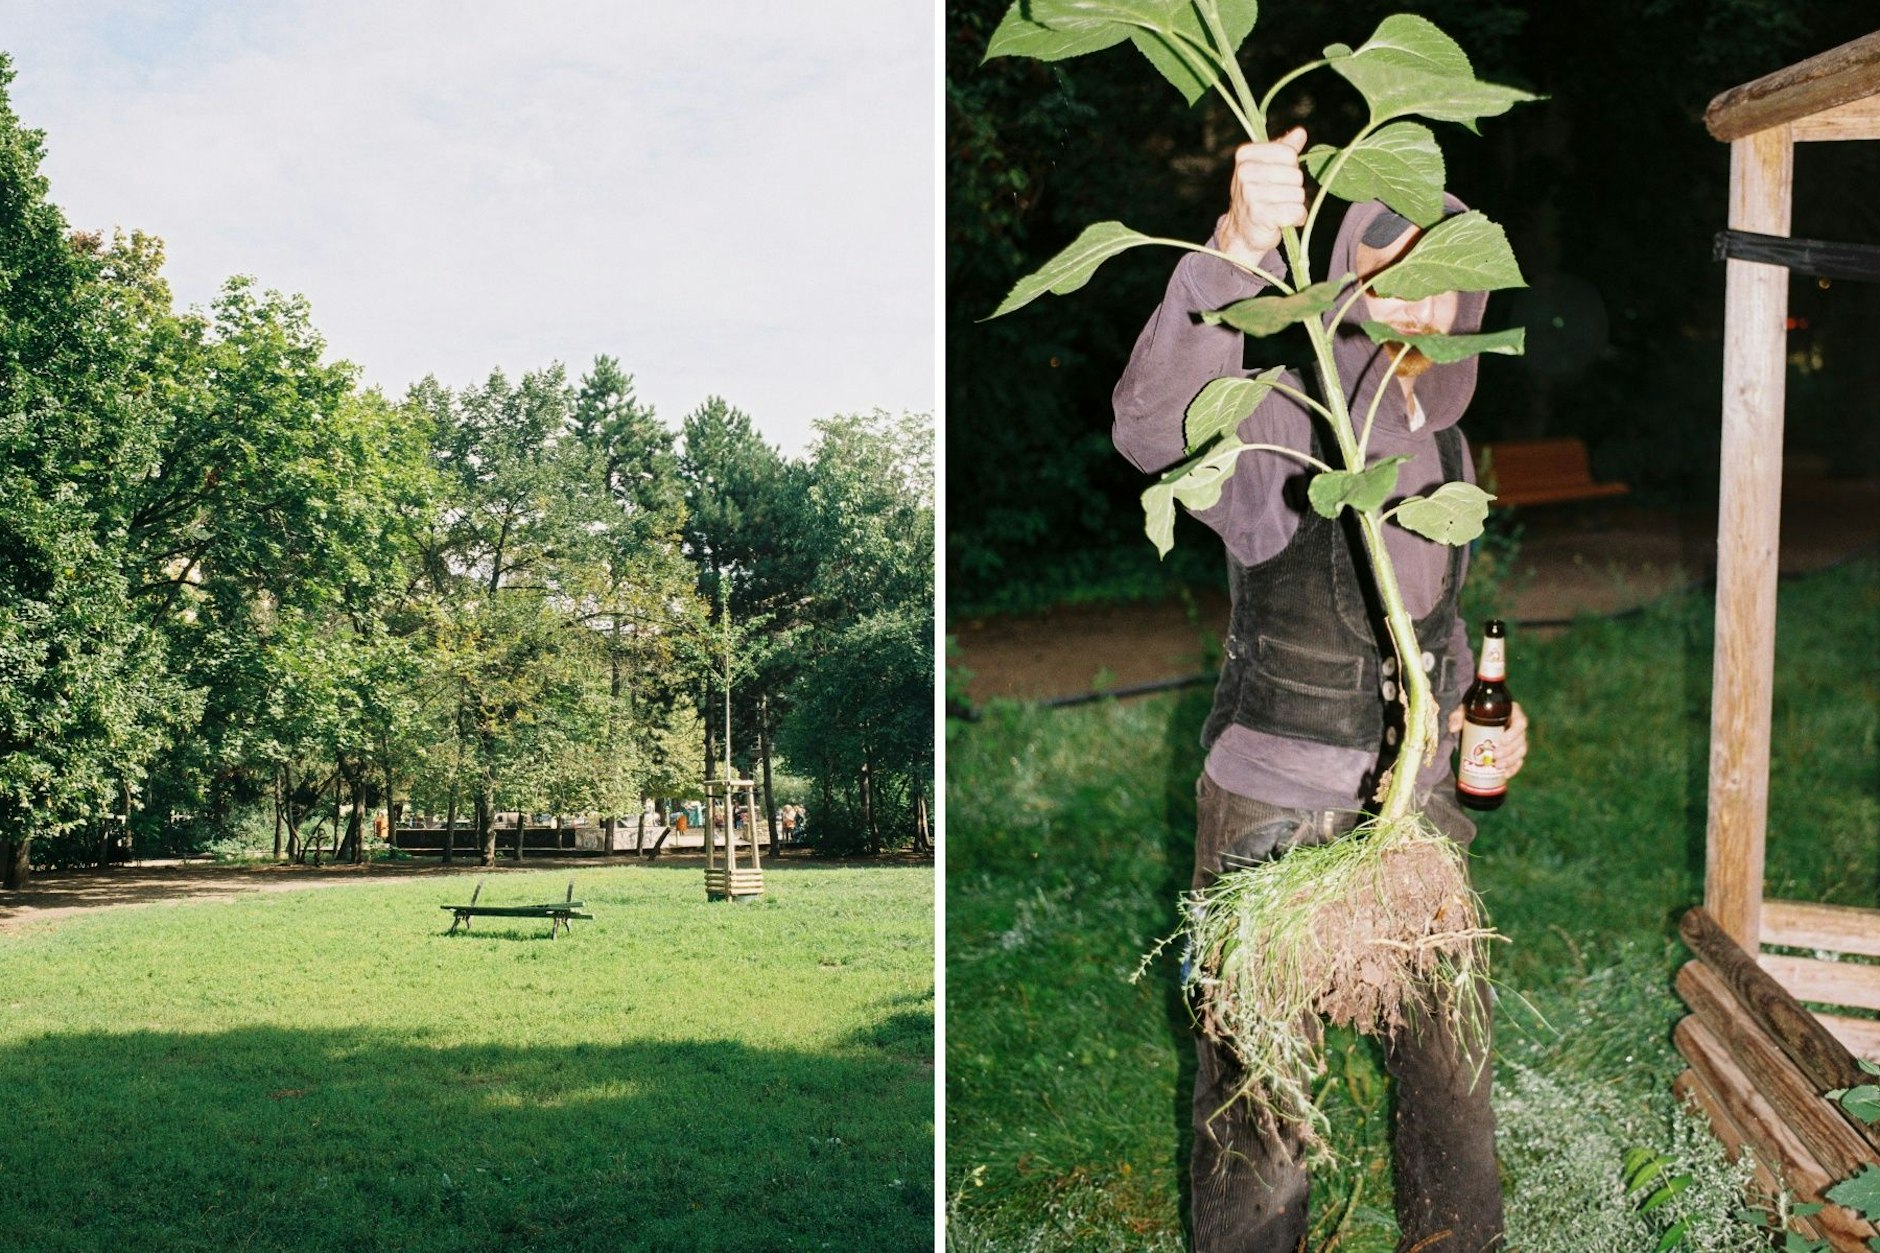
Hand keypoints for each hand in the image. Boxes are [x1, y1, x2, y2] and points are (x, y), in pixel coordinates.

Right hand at [1217, 127, 1307, 266]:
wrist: (1241, 232)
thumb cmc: (1257, 197)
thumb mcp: (1266, 168)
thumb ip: (1284, 149)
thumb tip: (1300, 132)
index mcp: (1245, 155)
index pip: (1288, 154)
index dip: (1291, 168)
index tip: (1278, 179)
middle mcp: (1245, 172)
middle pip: (1295, 175)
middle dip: (1293, 189)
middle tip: (1278, 199)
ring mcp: (1251, 193)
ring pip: (1298, 195)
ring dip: (1294, 205)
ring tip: (1279, 210)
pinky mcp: (1260, 215)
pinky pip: (1296, 212)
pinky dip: (1296, 219)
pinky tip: (1283, 221)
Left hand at [1448, 702, 1528, 778]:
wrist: (1477, 720)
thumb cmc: (1474, 713)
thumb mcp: (1466, 711)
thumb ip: (1458, 716)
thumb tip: (1453, 728)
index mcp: (1512, 713)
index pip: (1521, 722)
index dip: (1514, 733)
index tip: (1501, 740)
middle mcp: (1518, 727)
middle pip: (1521, 740)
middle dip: (1509, 750)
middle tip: (1495, 755)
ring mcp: (1518, 739)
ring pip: (1521, 751)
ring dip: (1511, 760)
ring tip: (1497, 766)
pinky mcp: (1515, 751)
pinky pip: (1519, 761)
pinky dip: (1513, 768)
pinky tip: (1505, 774)